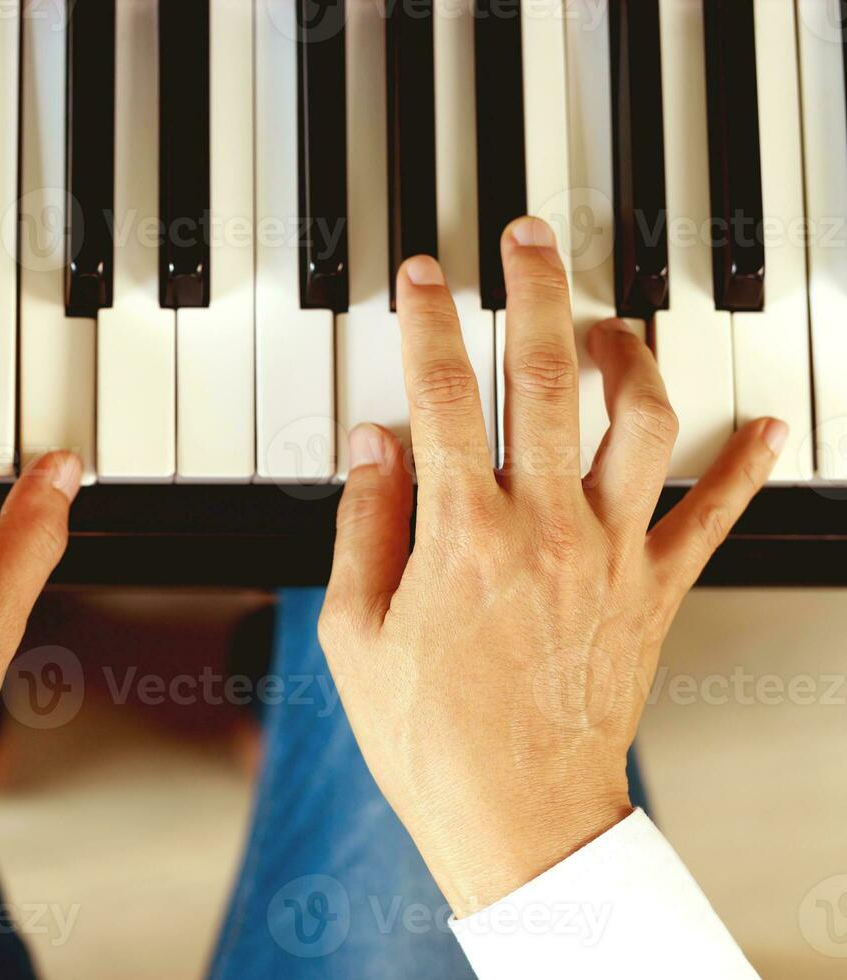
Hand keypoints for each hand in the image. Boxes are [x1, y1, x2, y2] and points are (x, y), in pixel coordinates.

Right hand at [319, 217, 784, 914]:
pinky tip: (760, 428)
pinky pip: (712, 516)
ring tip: (607, 323)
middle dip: (536, 291)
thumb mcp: (356, 634)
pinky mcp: (655, 591)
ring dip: (627, 356)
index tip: (423, 277)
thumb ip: (365, 526)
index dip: (428, 323)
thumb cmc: (431, 739)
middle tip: (529, 240)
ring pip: (639, 422)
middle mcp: (546, 530)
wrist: (520, 819)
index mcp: (462, 537)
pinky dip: (743, 466)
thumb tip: (375, 444)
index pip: (443, 396)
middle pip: (547, 378)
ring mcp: (611, 556)